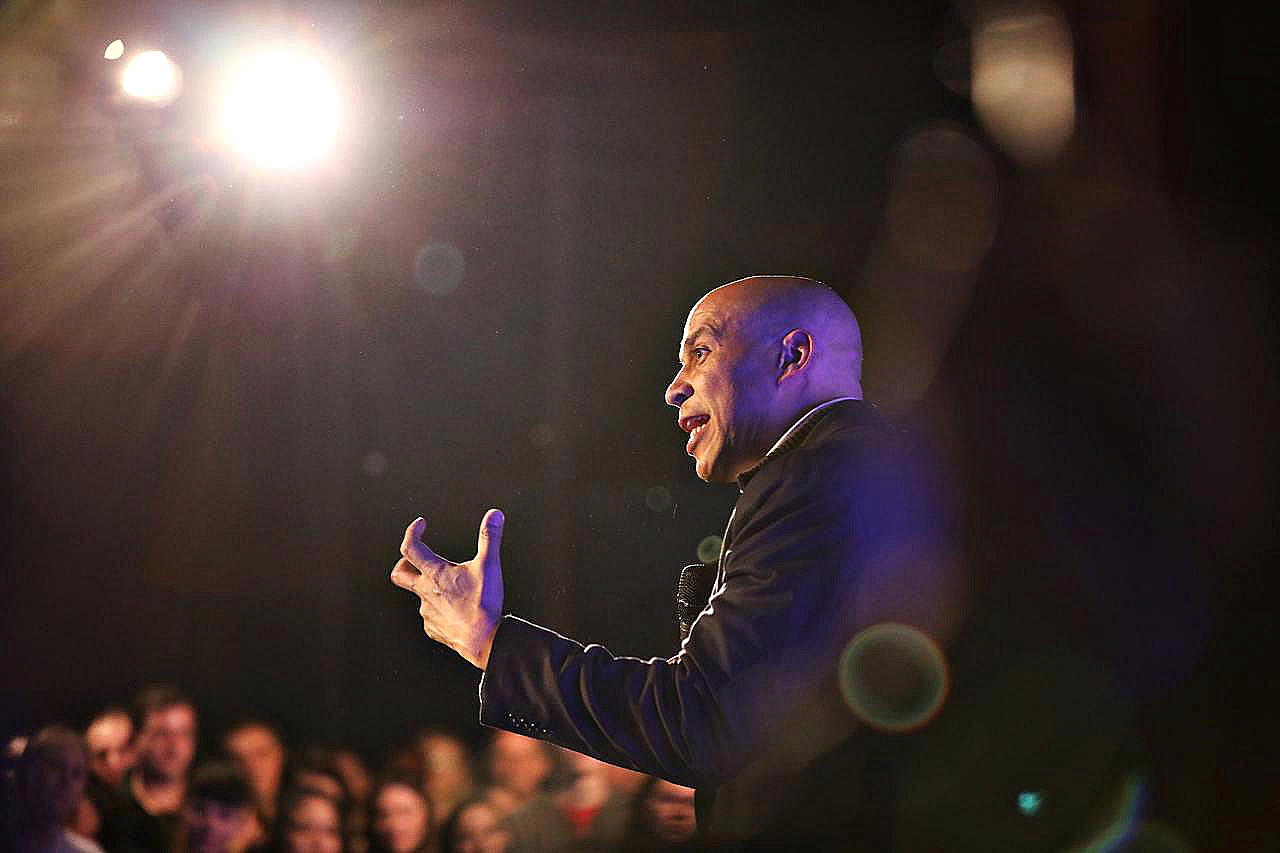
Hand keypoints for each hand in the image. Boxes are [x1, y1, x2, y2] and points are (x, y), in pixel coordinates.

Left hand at [390, 509, 504, 668]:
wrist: (484, 641)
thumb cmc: (484, 603)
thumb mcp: (489, 565)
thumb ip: (490, 537)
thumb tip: (494, 514)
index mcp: (435, 573)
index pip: (411, 547)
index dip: (412, 532)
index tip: (421, 524)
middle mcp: (425, 592)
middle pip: (399, 573)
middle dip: (405, 562)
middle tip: (417, 557)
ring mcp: (427, 613)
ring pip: (419, 596)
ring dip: (429, 587)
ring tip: (450, 587)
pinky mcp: (434, 629)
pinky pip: (430, 617)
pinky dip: (438, 609)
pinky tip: (455, 611)